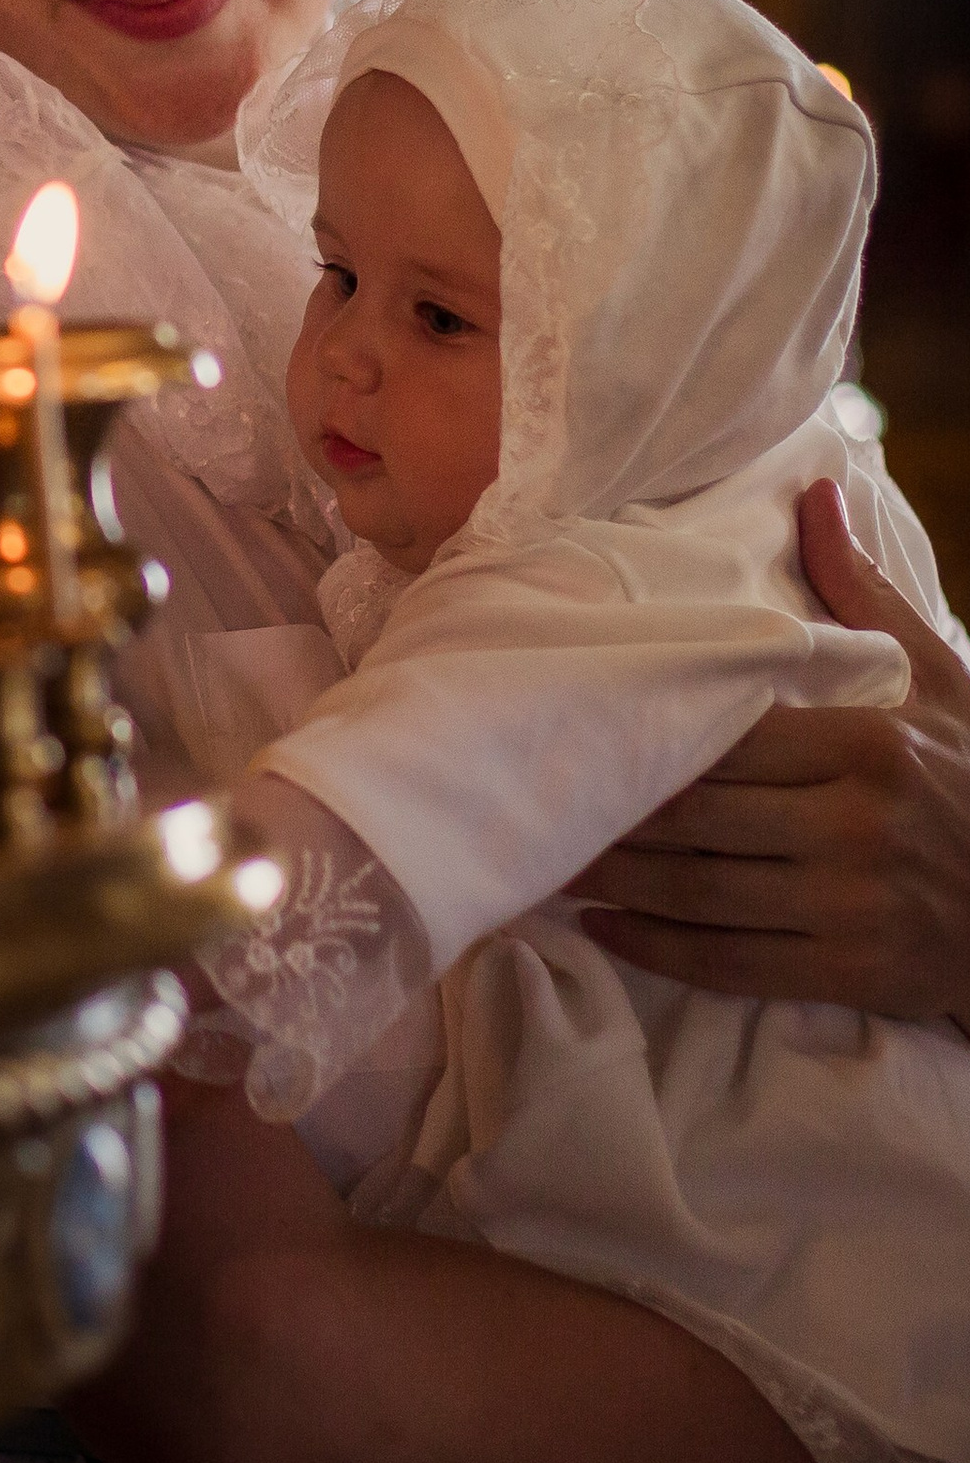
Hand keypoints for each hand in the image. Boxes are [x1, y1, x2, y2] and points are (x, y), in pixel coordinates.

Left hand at [572, 480, 969, 1026]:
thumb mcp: (935, 678)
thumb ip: (859, 591)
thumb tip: (815, 491)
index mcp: (866, 745)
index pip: (724, 740)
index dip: (643, 741)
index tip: (572, 730)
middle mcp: (857, 825)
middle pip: (695, 819)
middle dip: (607, 814)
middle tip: (533, 800)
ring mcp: (854, 905)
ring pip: (700, 893)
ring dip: (614, 880)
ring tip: (547, 859)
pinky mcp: (853, 971)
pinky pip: (732, 962)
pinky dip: (657, 947)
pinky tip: (604, 924)